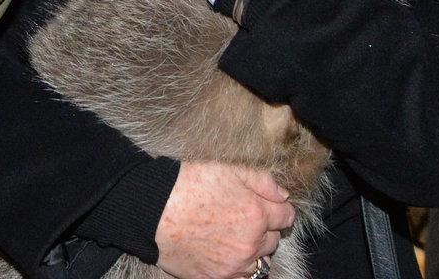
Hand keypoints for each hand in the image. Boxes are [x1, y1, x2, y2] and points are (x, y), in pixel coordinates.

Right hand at [156, 162, 294, 278]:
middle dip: (263, 229)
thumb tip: (284, 195)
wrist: (152, 209)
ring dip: (252, 250)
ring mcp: (235, 264)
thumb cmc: (186, 185)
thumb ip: (262, 180)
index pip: (286, 216)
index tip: (264, 205)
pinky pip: (241, 277)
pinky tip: (223, 253)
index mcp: (257, 214)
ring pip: (260, 261)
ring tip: (231, 237)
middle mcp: (251, 243)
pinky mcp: (218, 277)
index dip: (275, 208)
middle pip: (273, 240)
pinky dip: (238, 267)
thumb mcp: (226, 169)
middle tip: (240, 217)